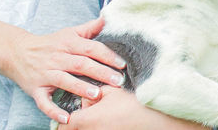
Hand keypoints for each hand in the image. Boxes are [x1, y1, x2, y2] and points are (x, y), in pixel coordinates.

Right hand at [5, 18, 127, 125]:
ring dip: (80, 88)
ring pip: (64, 80)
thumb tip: (107, 19)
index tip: (121, 64)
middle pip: (81, 64)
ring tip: (96, 94)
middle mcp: (57, 58)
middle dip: (100, 72)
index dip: (107, 55)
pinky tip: (66, 118)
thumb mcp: (68, 33)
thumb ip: (89, 29)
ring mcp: (46, 74)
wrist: (17, 52)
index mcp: (68, 44)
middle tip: (117, 81)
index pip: (90, 48)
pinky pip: (44, 102)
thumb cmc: (49, 44)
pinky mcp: (36, 90)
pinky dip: (53, 110)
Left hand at [67, 86, 201, 128]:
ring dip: (90, 125)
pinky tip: (110, 121)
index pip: (65, 125)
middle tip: (89, 111)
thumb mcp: (111, 90)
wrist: (153, 118)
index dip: (64, 120)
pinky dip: (101, 127)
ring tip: (103, 115)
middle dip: (78, 121)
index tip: (68, 116)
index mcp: (87, 119)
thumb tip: (85, 95)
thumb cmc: (132, 103)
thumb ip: (93, 91)